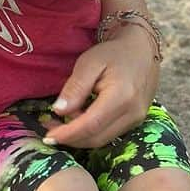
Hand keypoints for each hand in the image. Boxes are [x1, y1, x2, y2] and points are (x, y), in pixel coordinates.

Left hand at [42, 22, 158, 147]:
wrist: (141, 50)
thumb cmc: (113, 53)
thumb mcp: (89, 62)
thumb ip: (75, 87)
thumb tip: (59, 111)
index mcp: (121, 96)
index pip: (91, 124)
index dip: (68, 134)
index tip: (48, 137)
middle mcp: (133, 113)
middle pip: (97, 138)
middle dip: (71, 138)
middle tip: (49, 130)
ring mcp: (137, 119)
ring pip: (103, 139)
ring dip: (80, 137)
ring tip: (61, 123)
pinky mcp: (135, 121)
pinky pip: (110, 133)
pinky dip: (91, 132)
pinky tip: (79, 119)